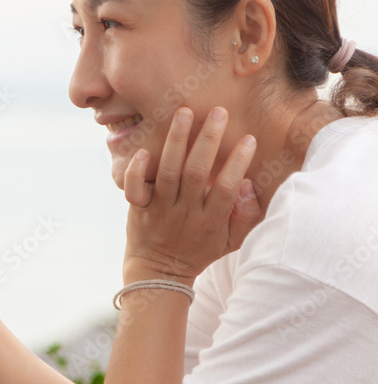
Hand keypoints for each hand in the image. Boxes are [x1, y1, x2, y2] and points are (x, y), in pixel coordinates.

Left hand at [122, 106, 261, 282]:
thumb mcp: (231, 242)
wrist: (159, 271)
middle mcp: (185, 212)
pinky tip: (144, 150)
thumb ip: (245, 216)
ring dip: (176, 140)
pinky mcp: (139, 207)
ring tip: (184, 112)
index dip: (238, 163)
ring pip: (167, 172)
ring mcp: (160, 208)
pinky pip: (134, 188)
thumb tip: (248, 185)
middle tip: (219, 111)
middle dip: (208, 140)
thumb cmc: (199, 250)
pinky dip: (136, 170)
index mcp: (210, 220)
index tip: (249, 138)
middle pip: (197, 173)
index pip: (227, 188)